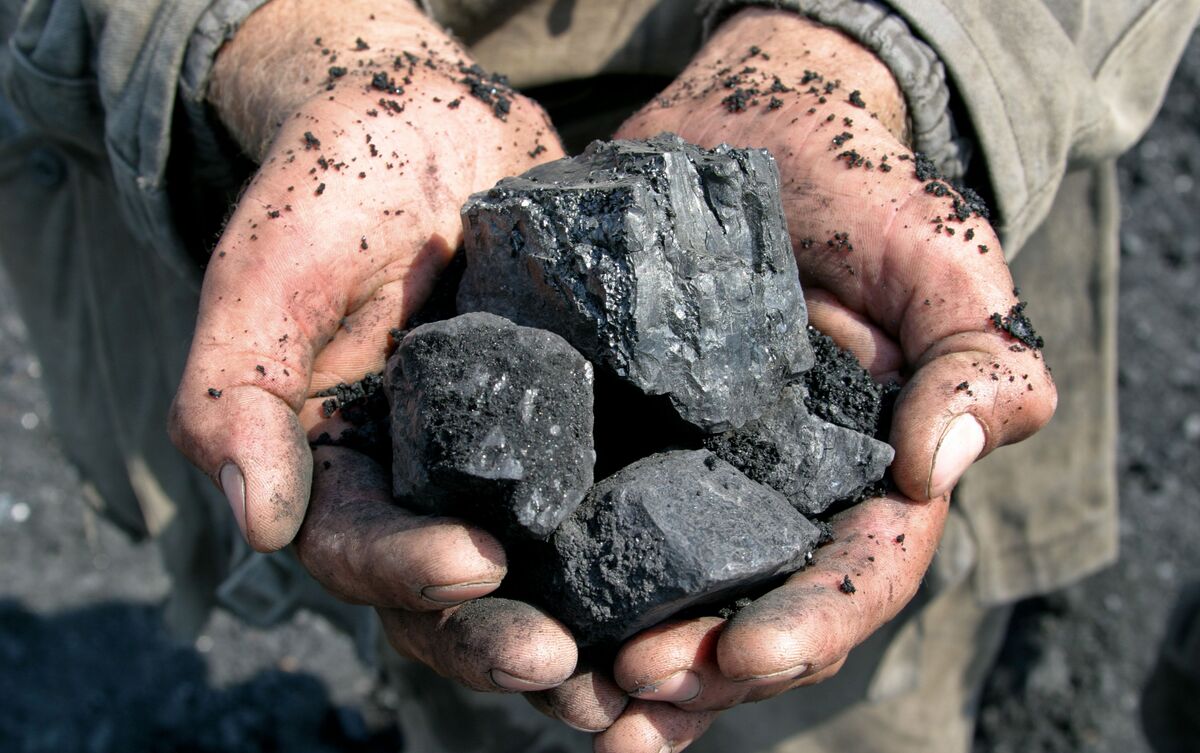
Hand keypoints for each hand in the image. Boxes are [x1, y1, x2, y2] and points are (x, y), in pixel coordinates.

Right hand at [168, 0, 575, 693]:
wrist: (428, 119)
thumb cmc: (332, 184)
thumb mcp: (266, 269)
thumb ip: (232, 388)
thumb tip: (255, 521)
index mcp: (341, 466)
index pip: (361, 550)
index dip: (410, 572)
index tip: (477, 566)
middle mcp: (426, 483)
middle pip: (455, 594)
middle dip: (502, 639)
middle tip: (568, 671)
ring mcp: (509, 460)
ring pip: (539, 576)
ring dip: (583, 637)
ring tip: (639, 676)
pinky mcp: (581, 426)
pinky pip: (609, 501)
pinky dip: (642, 556)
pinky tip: (690, 592)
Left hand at [530, 9, 1057, 749]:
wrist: (755, 131)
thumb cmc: (865, 201)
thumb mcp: (946, 264)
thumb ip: (976, 360)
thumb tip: (938, 466)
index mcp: (853, 489)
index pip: (845, 581)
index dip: (803, 627)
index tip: (745, 654)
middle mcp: (760, 504)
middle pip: (735, 618)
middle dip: (690, 674)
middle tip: (629, 693)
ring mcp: (671, 474)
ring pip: (644, 596)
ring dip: (601, 659)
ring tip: (560, 695)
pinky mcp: (591, 433)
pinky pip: (559, 517)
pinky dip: (530, 572)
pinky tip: (485, 603)